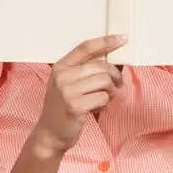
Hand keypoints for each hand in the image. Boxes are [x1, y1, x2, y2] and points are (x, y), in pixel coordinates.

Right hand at [32, 35, 126, 157]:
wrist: (50, 133)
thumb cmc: (62, 108)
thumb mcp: (67, 84)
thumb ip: (83, 71)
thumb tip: (112, 61)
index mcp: (60, 67)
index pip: (86, 47)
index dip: (106, 42)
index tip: (122, 39)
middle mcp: (62, 76)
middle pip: (101, 66)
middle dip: (114, 75)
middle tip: (116, 85)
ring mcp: (67, 91)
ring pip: (104, 81)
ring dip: (110, 92)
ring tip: (103, 99)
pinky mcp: (75, 106)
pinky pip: (103, 98)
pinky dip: (105, 104)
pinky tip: (97, 109)